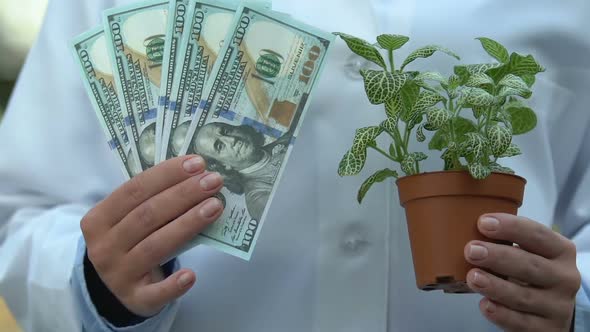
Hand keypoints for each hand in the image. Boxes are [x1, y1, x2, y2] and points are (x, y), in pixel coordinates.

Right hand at [81, 156, 223, 316]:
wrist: (115, 289)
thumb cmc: (130, 242)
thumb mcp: (129, 220)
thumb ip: (153, 200)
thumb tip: (196, 176)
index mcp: (99, 219)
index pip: (134, 190)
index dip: (167, 175)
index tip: (197, 163)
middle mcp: (104, 247)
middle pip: (148, 215)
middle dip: (184, 194)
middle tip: (213, 181)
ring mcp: (118, 275)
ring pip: (156, 246)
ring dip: (188, 224)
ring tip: (216, 207)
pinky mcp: (135, 299)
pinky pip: (156, 292)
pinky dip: (173, 284)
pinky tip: (192, 274)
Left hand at [464, 213, 580, 331]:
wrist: (553, 309)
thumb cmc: (532, 272)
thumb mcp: (531, 253)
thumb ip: (508, 242)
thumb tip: (472, 231)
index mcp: (561, 251)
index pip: (537, 235)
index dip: (511, 227)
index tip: (483, 222)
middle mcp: (564, 278)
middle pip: (531, 266)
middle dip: (498, 257)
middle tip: (471, 250)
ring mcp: (557, 306)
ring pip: (524, 296)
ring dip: (496, 286)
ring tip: (473, 277)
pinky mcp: (547, 329)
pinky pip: (521, 322)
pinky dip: (502, 314)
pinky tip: (485, 304)